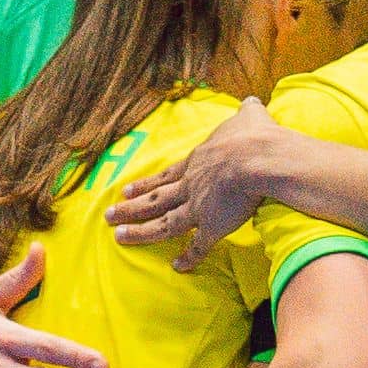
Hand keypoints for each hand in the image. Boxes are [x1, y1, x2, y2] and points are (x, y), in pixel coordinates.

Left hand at [107, 98, 287, 270]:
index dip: (145, 184)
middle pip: (155, 198)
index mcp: (196, 162)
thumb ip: (248, 111)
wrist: (258, 158)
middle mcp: (190, 185)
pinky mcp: (212, 225)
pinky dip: (188, 257)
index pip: (166, 176)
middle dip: (131, 208)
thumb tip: (252, 100)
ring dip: (141, 232)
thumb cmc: (253, 136)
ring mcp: (198, 207)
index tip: (126, 190)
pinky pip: (198, 245)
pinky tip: (177, 267)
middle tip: (108, 215)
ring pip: (163, 223)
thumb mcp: (249, 117)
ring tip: (119, 236)